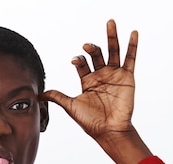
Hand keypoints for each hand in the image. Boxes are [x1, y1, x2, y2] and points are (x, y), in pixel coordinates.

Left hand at [41, 20, 150, 163]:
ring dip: (111, 37)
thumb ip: (57, 97)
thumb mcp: (71, 107)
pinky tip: (133, 33)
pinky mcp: (127, 77)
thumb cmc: (90, 122)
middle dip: (92, 47)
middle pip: (96, 54)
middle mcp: (101, 75)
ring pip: (113, 51)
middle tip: (87, 45)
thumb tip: (39, 94)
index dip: (78, 59)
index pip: (81, 63)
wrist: (109, 131)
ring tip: (110, 23)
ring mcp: (114, 75)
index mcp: (87, 81)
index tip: (74, 61)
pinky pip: (131, 59)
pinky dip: (132, 45)